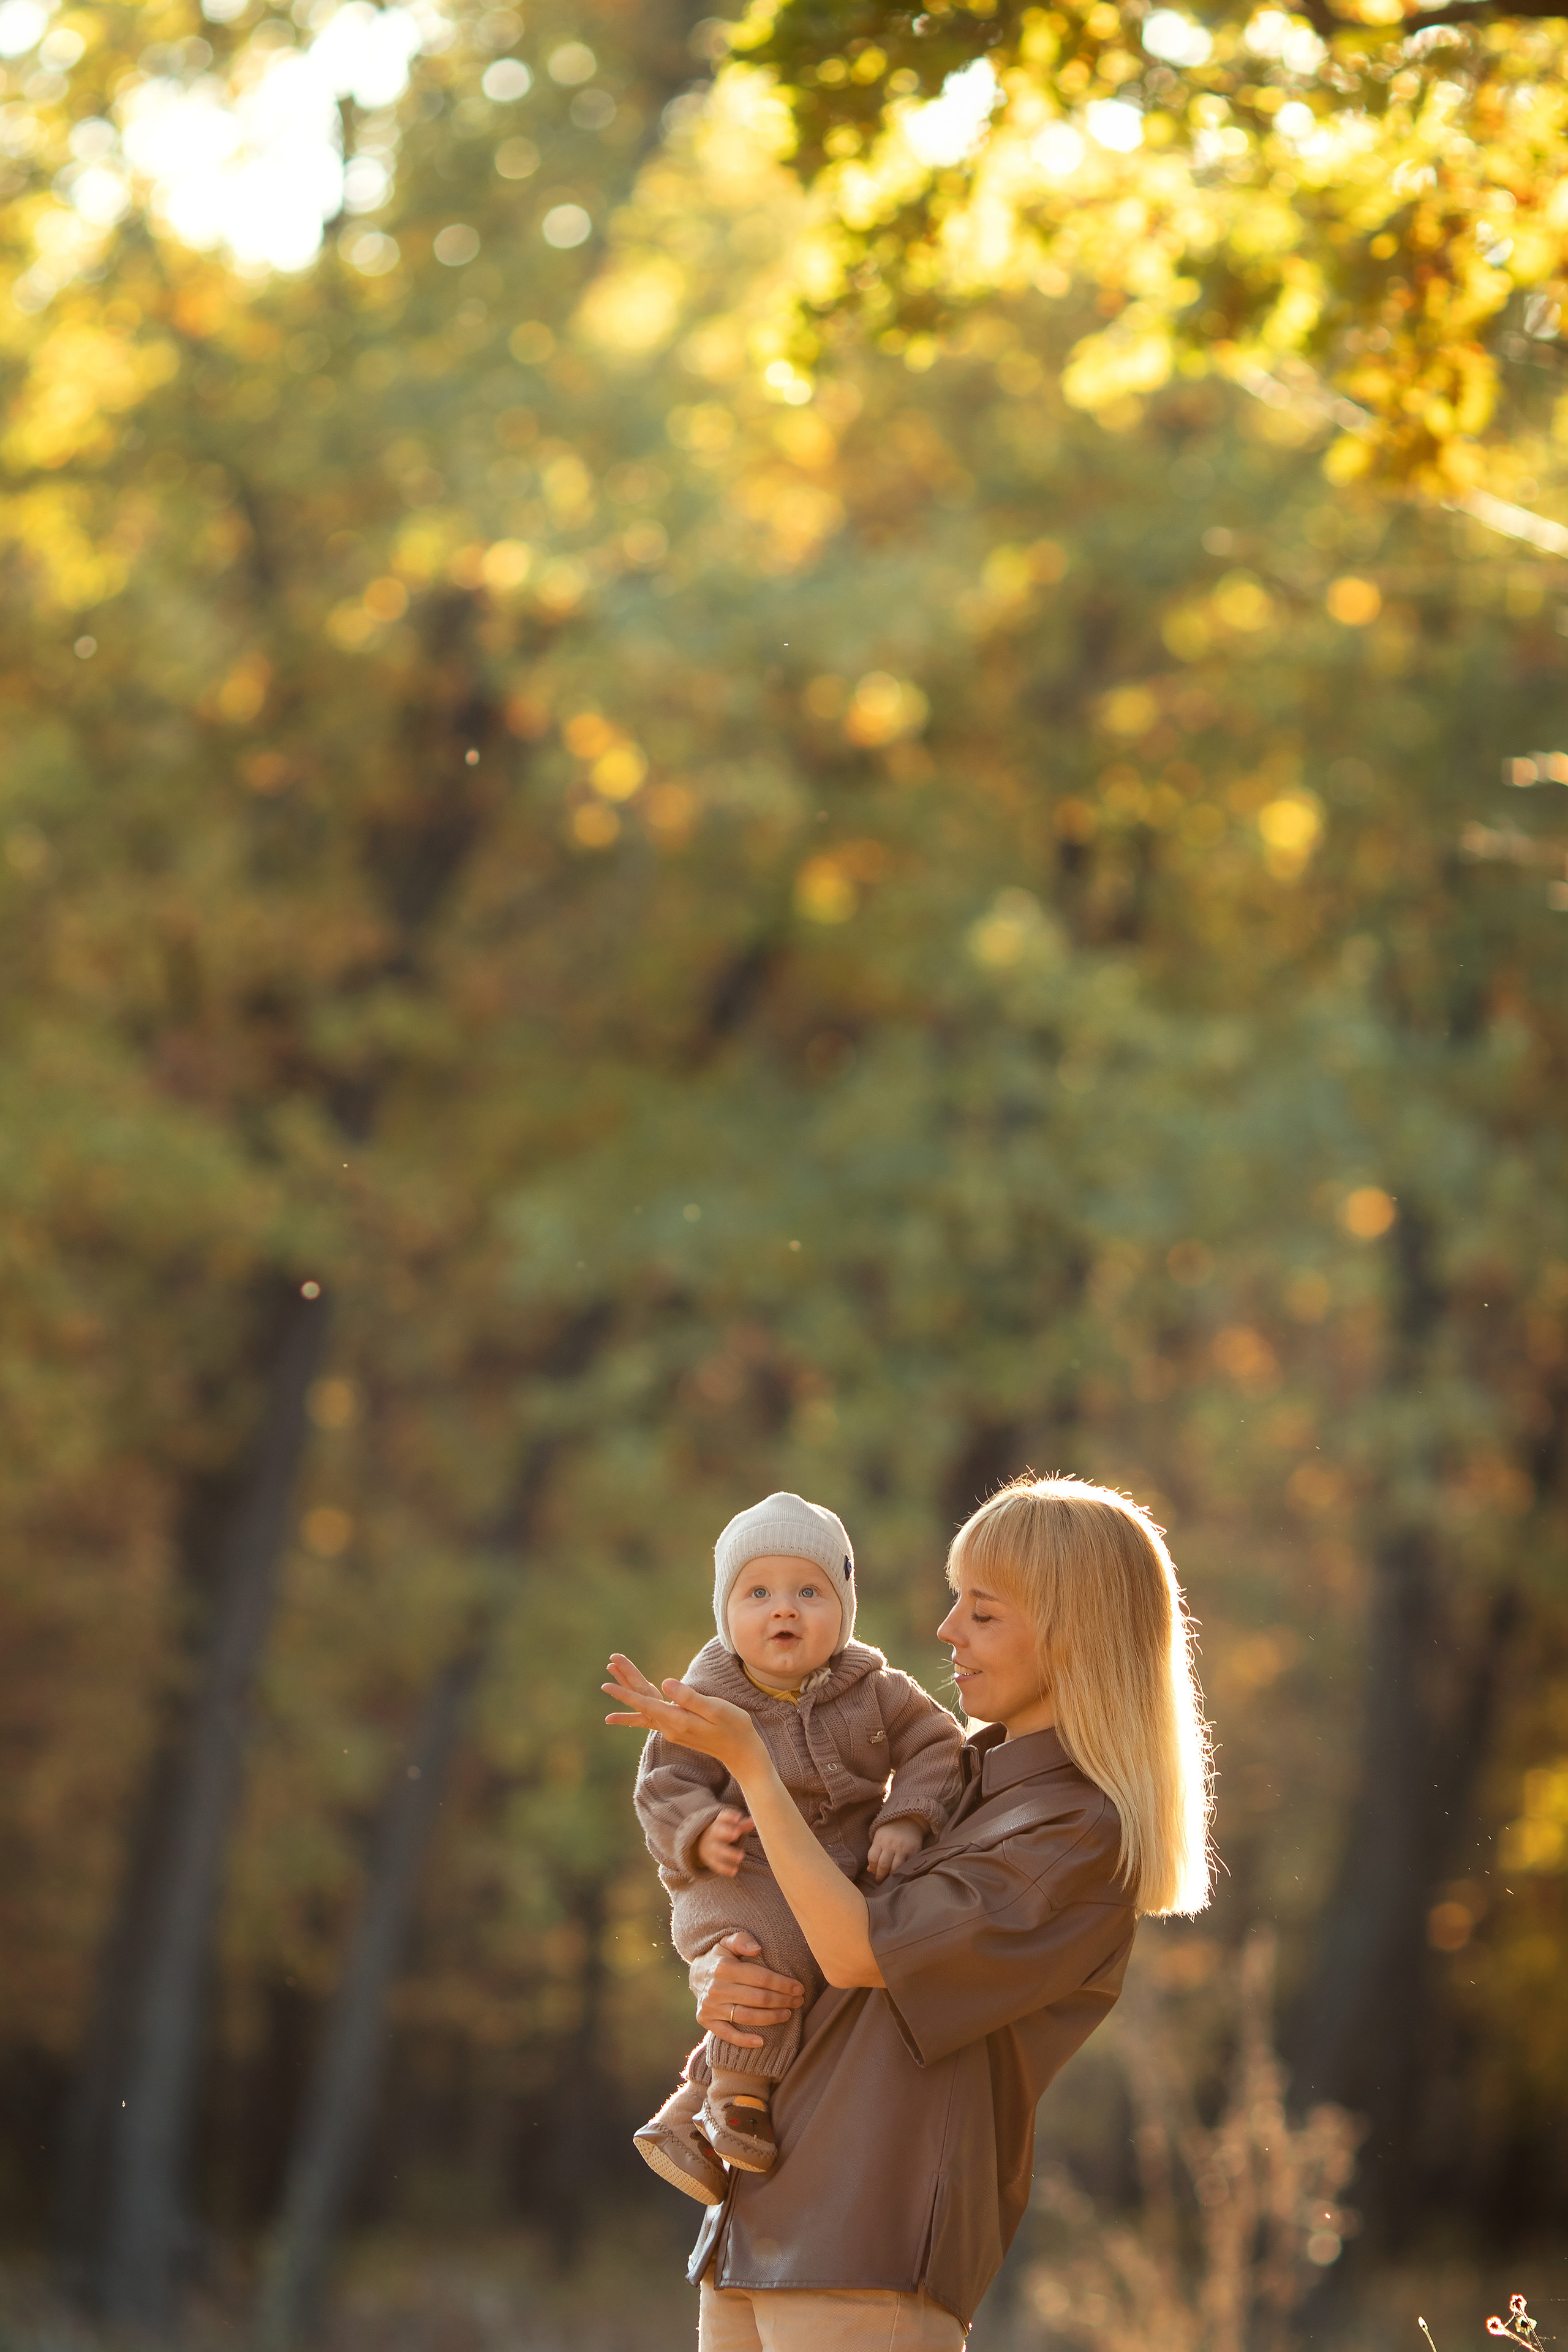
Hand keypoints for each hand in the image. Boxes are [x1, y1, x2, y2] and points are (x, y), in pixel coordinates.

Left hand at [603, 1653, 765, 1779]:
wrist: (742, 1752)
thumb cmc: (734, 1727)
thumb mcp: (716, 1709)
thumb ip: (690, 1697)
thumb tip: (665, 1683)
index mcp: (678, 1721)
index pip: (645, 1704)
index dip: (625, 1693)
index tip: (606, 1685)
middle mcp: (670, 1727)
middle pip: (642, 1702)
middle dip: (625, 1682)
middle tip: (610, 1662)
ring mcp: (673, 1730)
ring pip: (646, 1708)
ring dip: (630, 1691)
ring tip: (613, 1678)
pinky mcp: (678, 1729)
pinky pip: (653, 1716)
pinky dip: (639, 1708)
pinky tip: (630, 1707)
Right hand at [691, 1931, 804, 2049]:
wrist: (694, 1975)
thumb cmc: (720, 1958)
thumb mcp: (727, 1942)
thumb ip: (742, 1940)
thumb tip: (758, 1949)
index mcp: (724, 1968)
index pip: (760, 1978)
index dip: (782, 1984)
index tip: (799, 1987)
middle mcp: (716, 1988)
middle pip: (757, 1998)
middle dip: (782, 2000)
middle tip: (798, 2001)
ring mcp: (710, 2006)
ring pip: (746, 2016)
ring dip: (771, 2017)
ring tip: (787, 2014)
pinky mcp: (706, 2021)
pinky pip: (727, 2034)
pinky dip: (744, 2040)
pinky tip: (761, 2041)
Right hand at [695, 1808, 754, 1877]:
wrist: (701, 1843)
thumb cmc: (722, 1831)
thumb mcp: (730, 1826)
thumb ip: (743, 1825)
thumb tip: (755, 1821)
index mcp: (718, 1823)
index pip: (722, 1818)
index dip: (729, 1817)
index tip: (738, 1817)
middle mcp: (713, 1835)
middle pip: (718, 1832)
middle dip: (726, 1833)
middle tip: (736, 1834)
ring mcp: (711, 1848)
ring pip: (719, 1850)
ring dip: (729, 1853)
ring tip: (741, 1856)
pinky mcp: (711, 1860)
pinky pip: (717, 1865)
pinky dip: (725, 1869)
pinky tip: (734, 1871)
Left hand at [866, 1817, 925, 1882]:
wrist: (910, 1821)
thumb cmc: (891, 1831)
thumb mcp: (880, 1837)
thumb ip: (874, 1853)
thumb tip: (869, 1870)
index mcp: (880, 1839)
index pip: (872, 1858)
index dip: (872, 1868)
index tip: (873, 1871)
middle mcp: (891, 1844)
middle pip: (883, 1865)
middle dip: (880, 1875)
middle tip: (880, 1879)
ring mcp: (903, 1848)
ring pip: (895, 1869)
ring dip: (890, 1876)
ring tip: (889, 1877)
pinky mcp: (913, 1852)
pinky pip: (906, 1867)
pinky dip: (902, 1872)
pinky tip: (899, 1873)